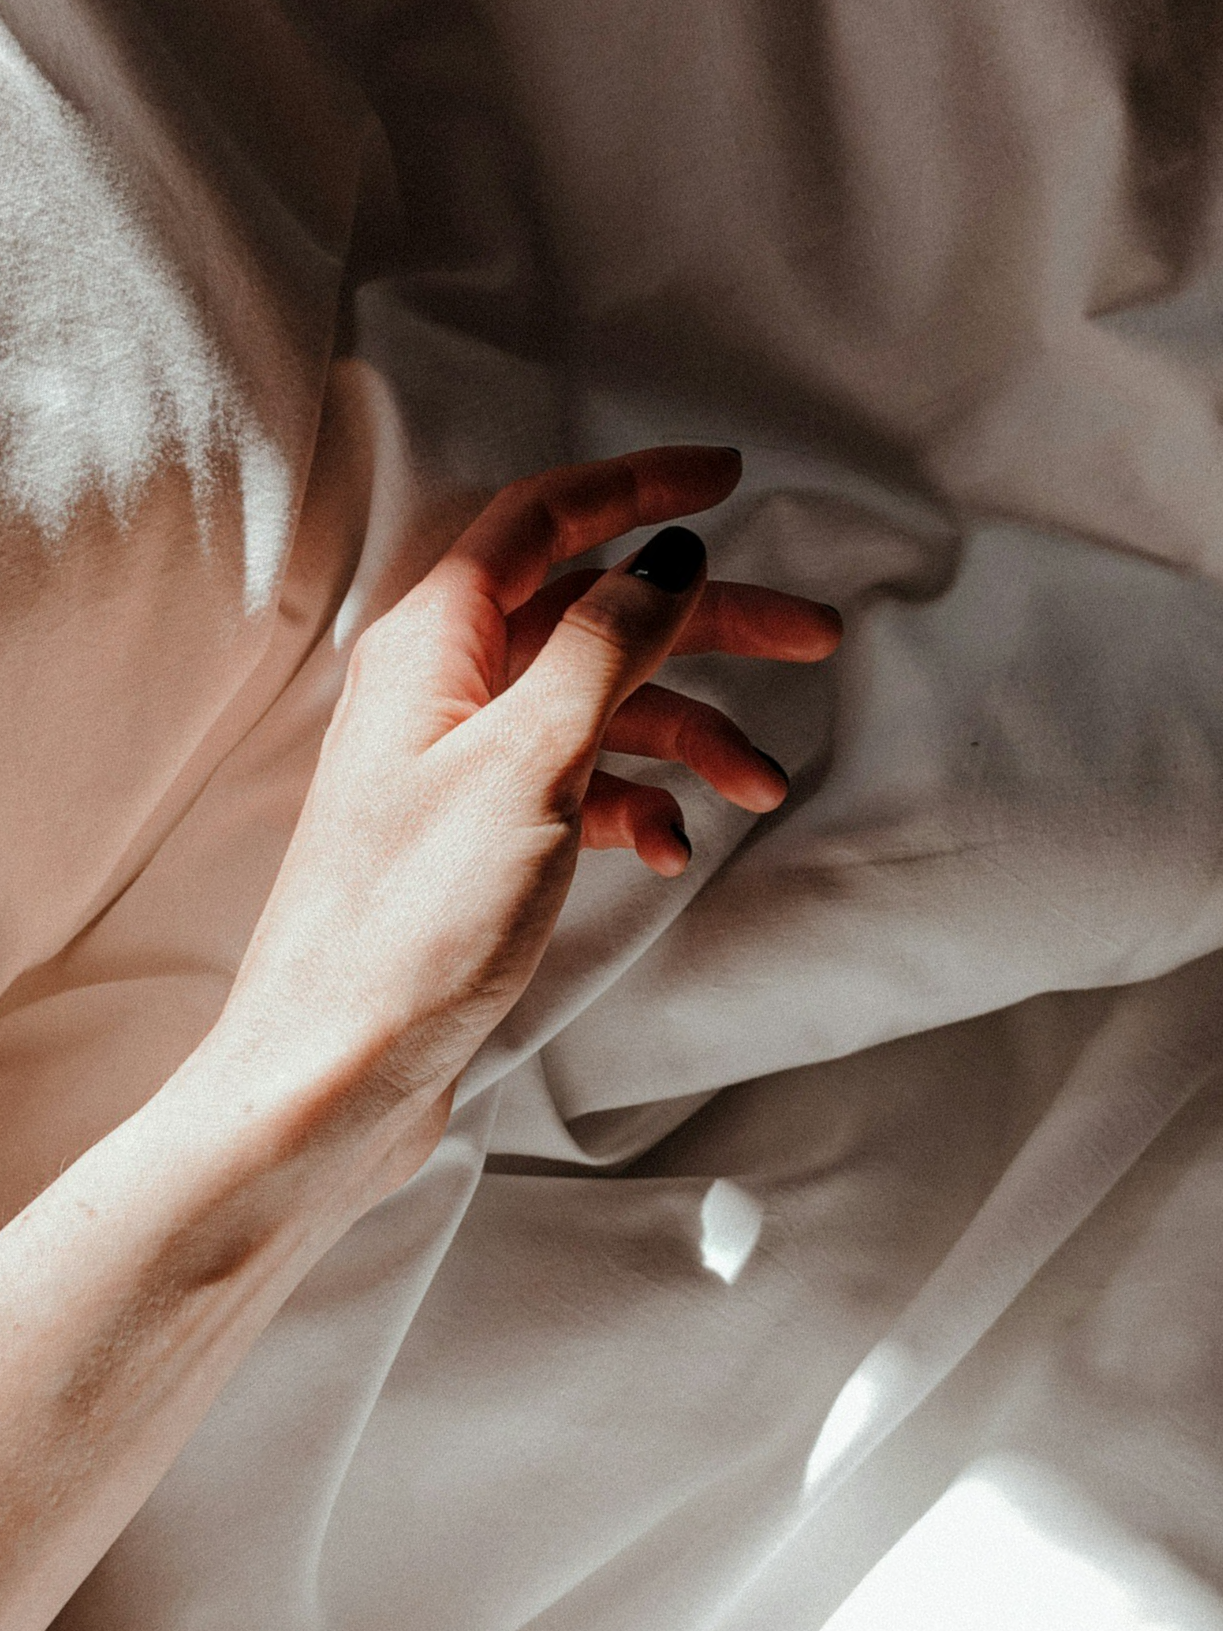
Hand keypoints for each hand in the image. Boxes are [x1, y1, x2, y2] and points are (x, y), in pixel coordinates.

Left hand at [217, 447, 840, 1155]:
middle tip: (811, 636)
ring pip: (597, 710)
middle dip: (702, 625)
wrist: (336, 1073)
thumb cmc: (410, 922)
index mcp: (433, 643)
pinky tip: (673, 847)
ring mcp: (459, 767)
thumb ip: (603, 647)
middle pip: (591, 616)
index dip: (637, 487)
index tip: (727, 477)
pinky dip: (637, 805)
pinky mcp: (478, 838)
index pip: (543, 520)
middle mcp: (441, 691)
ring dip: (686, 735)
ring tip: (760, 784)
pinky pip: (578, 788)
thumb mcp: (529, 761)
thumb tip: (664, 558)